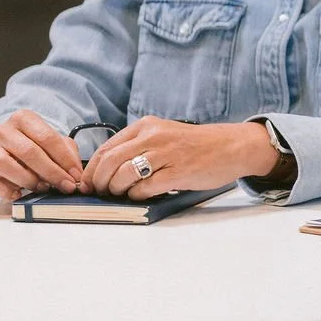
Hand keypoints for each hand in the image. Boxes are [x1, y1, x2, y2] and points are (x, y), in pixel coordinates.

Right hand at [0, 109, 82, 199]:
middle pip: (29, 152)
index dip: (64, 159)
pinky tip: (17, 194)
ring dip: (27, 180)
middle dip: (51, 172)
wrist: (7, 145)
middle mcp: (3, 130)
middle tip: (65, 186)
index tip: (76, 176)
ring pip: (5, 165)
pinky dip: (2, 189)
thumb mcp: (53, 142)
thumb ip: (67, 152)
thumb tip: (76, 174)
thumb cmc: (35, 144)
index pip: (48, 138)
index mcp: (24, 118)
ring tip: (42, 187)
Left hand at [82, 119, 278, 200]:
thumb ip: (138, 145)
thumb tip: (106, 170)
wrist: (232, 146)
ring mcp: (167, 154)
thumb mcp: (164, 135)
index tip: (88, 182)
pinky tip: (141, 194)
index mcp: (146, 126)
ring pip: (124, 174)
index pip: (106, 148)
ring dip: (116, 189)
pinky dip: (137, 195)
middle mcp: (154, 136)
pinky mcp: (179, 172)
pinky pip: (146, 187)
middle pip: (110, 161)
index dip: (91, 169)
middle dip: (99, 181)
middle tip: (99, 192)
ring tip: (121, 194)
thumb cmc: (196, 146)